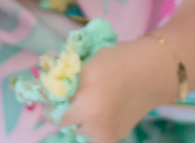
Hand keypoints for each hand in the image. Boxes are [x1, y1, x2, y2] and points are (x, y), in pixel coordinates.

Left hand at [57, 38, 175, 142]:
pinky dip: (91, 126)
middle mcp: (91, 115)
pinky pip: (90, 136)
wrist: (152, 72)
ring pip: (76, 129)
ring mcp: (102, 130)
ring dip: (78, 119)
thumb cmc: (118, 59)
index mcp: (84, 92)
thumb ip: (65, 76)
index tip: (53, 92)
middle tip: (75, 96)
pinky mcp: (110, 138)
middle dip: (64, 108)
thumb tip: (43, 88)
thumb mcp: (88, 61)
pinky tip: (102, 112)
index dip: (51, 97)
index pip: (51, 102)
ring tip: (93, 103)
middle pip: (61, 119)